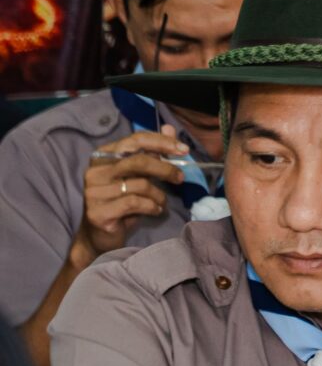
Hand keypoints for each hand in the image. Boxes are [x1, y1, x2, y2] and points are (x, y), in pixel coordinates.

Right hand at [78, 134, 187, 261]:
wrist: (99, 236)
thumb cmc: (121, 202)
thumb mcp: (138, 175)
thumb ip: (152, 151)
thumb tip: (169, 128)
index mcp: (103, 156)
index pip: (135, 140)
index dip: (162, 142)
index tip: (183, 150)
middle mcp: (95, 172)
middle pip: (139, 161)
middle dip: (165, 168)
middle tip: (180, 178)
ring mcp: (94, 192)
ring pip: (140, 185)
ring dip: (159, 195)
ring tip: (161, 202)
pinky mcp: (98, 212)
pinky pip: (136, 203)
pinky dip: (152, 207)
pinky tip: (154, 211)